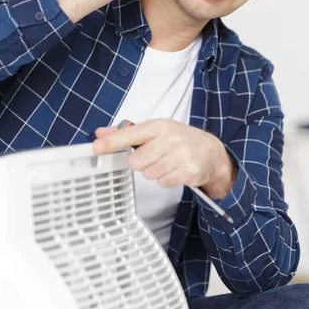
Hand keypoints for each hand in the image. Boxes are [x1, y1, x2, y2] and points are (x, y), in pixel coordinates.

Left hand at [92, 119, 234, 196]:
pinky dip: (166, 179)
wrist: (212, 152)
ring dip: (154, 171)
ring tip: (167, 163)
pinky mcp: (187, 172)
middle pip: (135, 162)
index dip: (112, 142)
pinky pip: (162, 182)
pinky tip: (175, 170)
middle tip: (155, 156)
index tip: (97, 147)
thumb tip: (101, 133)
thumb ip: (127, 133)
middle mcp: (170, 139)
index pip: (131, 134)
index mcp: (160, 126)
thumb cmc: (180, 139)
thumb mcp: (156, 130)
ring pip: (148, 174)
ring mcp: (180, 156)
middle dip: (142, 163)